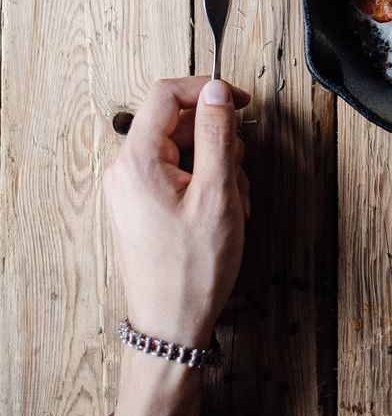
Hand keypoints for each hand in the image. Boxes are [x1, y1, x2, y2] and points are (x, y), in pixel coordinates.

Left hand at [105, 77, 250, 415]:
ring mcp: (132, 189)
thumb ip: (218, 134)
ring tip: (234, 200)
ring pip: (183, 149)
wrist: (172, 325)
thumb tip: (217, 92)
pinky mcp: (142, 205)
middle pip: (178, 123)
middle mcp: (127, 170)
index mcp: (138, 161)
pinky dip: (206, 183)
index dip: (207, 90)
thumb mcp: (217, 193)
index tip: (237, 101)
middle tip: (239, 170)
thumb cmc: (191, 270)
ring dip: (218, 165)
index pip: (167, 94)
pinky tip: (223, 210)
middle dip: (218, 140)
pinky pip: (178, 174)